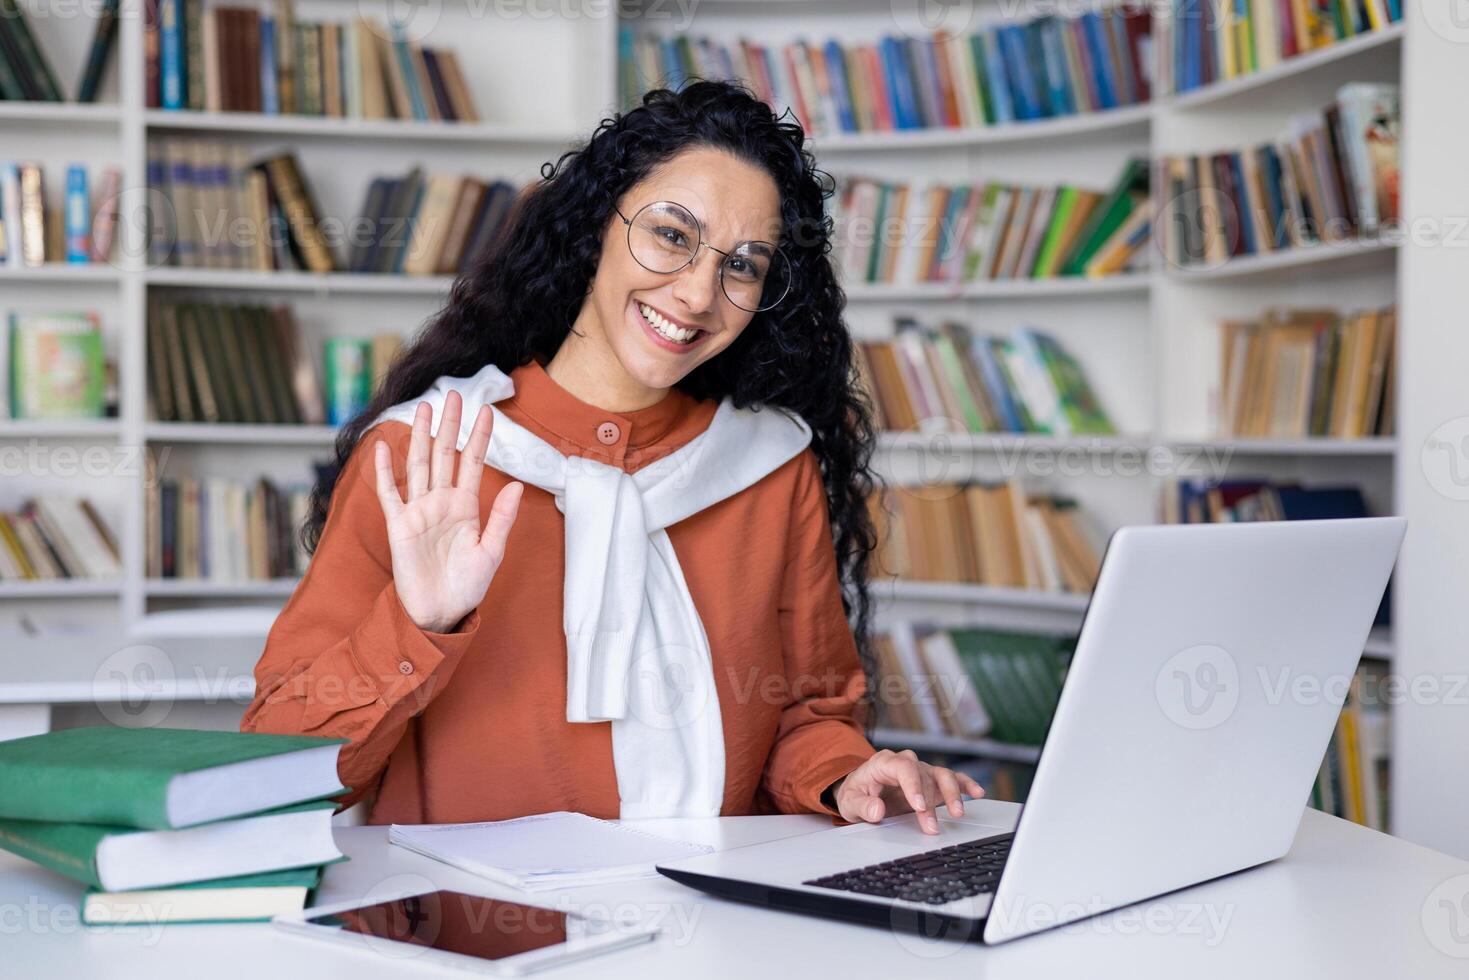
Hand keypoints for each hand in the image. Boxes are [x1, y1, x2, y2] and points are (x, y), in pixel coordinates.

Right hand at [373, 389, 523, 632]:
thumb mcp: (491, 552)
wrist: (440, 613)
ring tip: (423, 409)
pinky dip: (385, 471)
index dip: (480, 438)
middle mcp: (442, 502)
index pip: (474, 463)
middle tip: (453, 394)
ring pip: (419, 465)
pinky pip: (390, 493)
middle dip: (449, 425)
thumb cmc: (467, 586)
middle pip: (445, 454)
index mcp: (466, 507)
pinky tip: (383, 448)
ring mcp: (419, 511)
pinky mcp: (399, 525)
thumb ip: (501, 518)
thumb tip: (516, 486)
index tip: (489, 411)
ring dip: (420, 437)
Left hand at [830, 749, 984, 834]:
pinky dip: (965, 784)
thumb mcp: (850, 803)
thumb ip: (863, 807)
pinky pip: (951, 778)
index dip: (913, 785)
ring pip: (941, 775)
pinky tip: (977, 792)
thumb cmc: (856, 793)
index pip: (903, 767)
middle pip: (924, 776)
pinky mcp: (931, 781)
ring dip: (952, 793)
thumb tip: (877, 810)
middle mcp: (905, 763)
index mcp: (884, 763)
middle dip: (930, 802)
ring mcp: (920, 771)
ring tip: (958, 813)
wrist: (861, 791)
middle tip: (932, 826)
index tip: (919, 806)